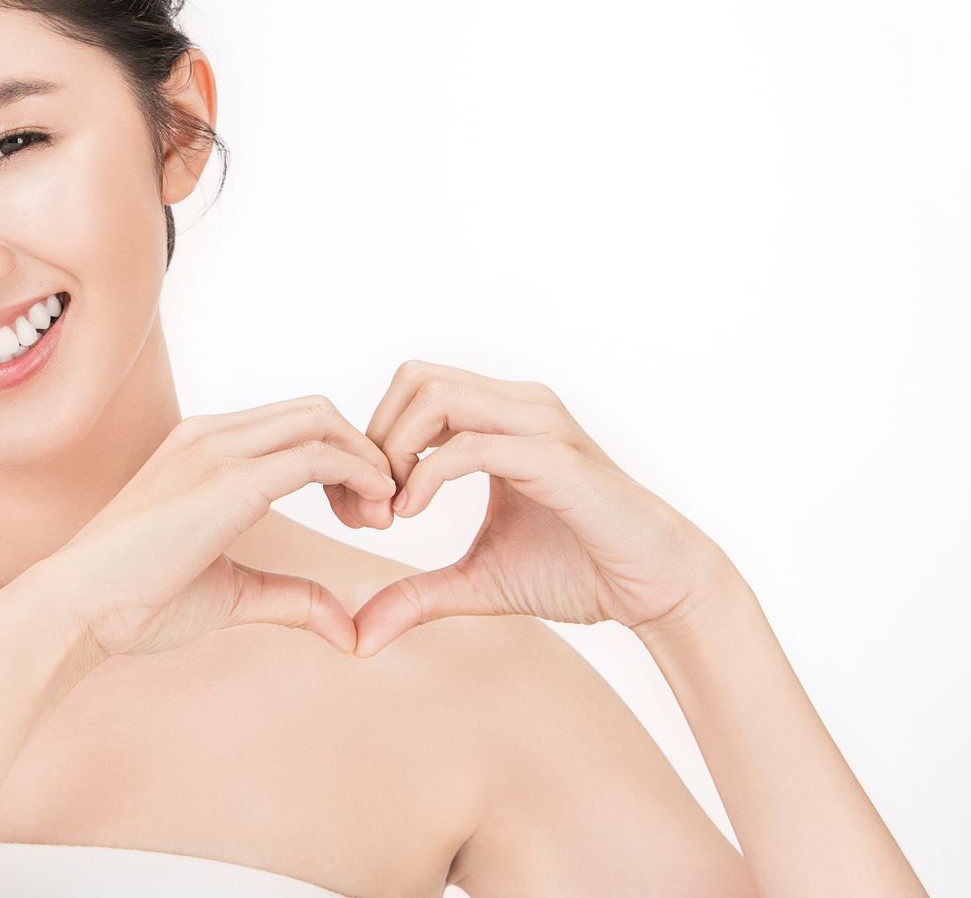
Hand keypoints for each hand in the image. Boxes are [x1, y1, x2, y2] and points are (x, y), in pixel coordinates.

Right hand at [39, 395, 398, 660]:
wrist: (76, 607)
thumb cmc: (134, 601)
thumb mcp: (230, 592)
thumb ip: (290, 598)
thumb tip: (346, 628)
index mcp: (201, 449)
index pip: (292, 425)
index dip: (341, 459)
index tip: (358, 513)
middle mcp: (209, 435)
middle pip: (315, 411)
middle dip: (362, 452)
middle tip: (380, 511)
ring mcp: (216, 450)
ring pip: (320, 419)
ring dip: (366, 459)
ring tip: (380, 512)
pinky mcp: (229, 480)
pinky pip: (316, 456)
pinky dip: (359, 474)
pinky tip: (372, 511)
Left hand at [350, 360, 736, 657]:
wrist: (656, 587)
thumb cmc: (577, 571)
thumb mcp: (478, 582)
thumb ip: (417, 595)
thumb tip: (358, 636)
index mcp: (500, 418)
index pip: (411, 394)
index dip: (370, 443)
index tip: (360, 510)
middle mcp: (518, 405)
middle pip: (414, 378)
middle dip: (373, 439)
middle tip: (368, 509)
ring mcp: (538, 423)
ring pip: (434, 395)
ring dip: (394, 450)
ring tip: (389, 511)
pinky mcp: (553, 456)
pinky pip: (469, 444)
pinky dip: (426, 475)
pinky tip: (411, 513)